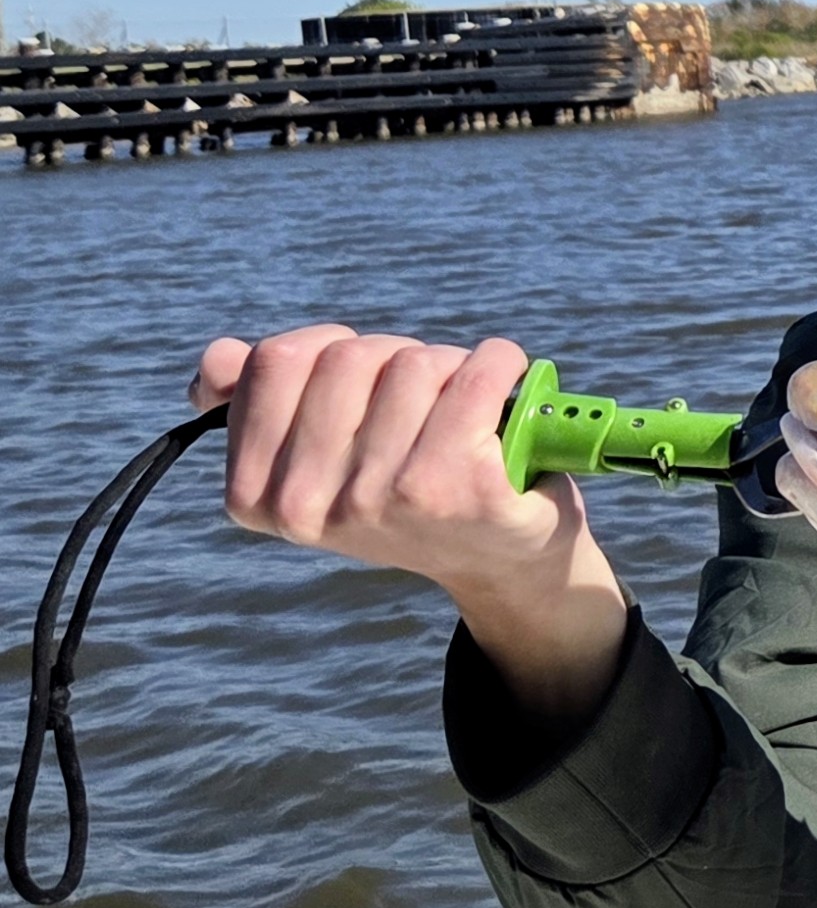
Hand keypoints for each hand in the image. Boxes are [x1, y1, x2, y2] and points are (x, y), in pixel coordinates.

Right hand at [193, 326, 628, 727]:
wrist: (501, 559)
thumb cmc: (407, 488)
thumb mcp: (323, 454)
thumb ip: (266, 401)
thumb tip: (217, 361)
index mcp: (256, 496)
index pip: (275, 360)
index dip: (330, 348)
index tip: (361, 383)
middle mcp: (310, 506)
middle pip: (349, 357)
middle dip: (394, 359)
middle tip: (422, 405)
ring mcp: (383, 499)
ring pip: (414, 364)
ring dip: (450, 369)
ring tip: (463, 416)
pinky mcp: (459, 488)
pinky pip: (478, 374)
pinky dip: (501, 363)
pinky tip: (508, 388)